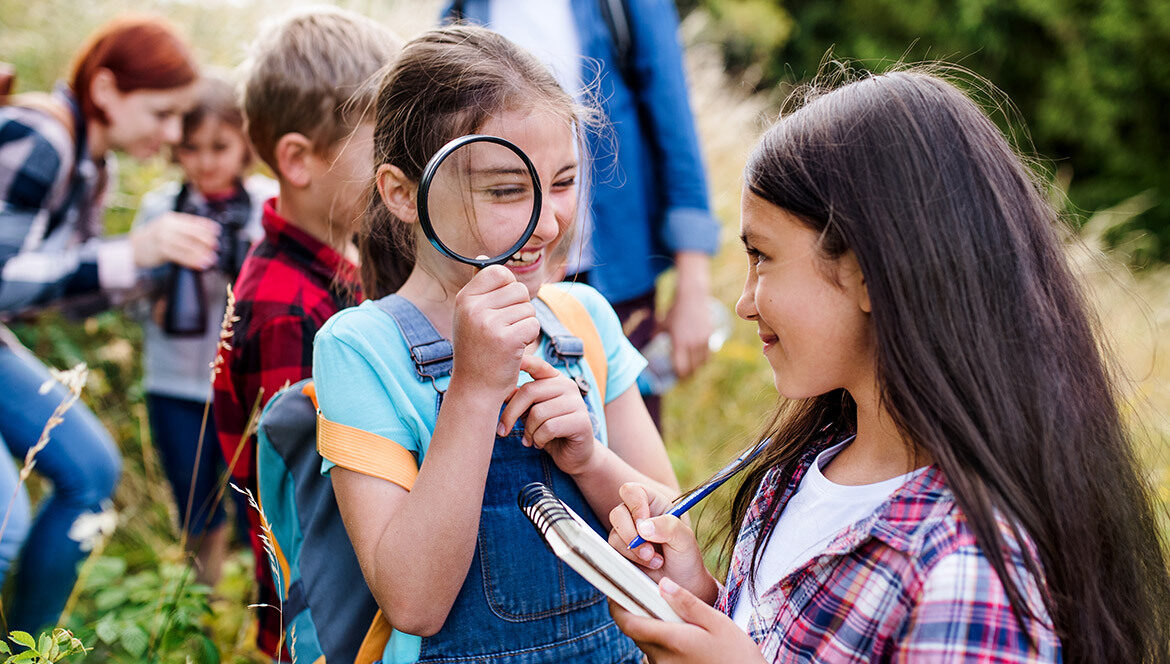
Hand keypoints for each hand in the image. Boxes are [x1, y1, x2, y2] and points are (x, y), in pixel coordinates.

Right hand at [131, 212, 219, 269]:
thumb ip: (182, 228)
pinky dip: (193, 260)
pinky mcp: (161, 250)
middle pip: (192, 233)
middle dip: (206, 240)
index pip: (192, 221)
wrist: (132, 248)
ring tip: (212, 258)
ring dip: (202, 253)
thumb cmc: (153, 239)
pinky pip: (181, 256)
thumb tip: (205, 233)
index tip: (217, 231)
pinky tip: (201, 264)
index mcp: (171, 218)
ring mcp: (163, 238)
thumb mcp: (166, 228)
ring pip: (188, 246)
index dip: (206, 226)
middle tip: (216, 246)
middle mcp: (167, 226)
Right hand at [450, 265, 539, 398]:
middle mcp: (473, 308)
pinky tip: (514, 350)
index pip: (499, 272)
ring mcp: (489, 323)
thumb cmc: (477, 349)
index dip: (509, 288)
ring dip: (525, 325)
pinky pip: (533, 325)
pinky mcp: (507, 339)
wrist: (475, 388)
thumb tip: (484, 256)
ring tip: (508, 341)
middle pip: (519, 289)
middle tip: (505, 330)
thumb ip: (480, 288)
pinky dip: (530, 338)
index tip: (502, 307)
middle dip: (520, 309)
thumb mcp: (470, 315)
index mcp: (464, 298)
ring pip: (528, 308)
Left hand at [499, 354, 596, 473]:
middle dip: (510, 414)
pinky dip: (539, 439)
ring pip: (538, 413)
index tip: (505, 360)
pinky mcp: (581, 421)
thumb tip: (498, 390)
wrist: (575, 455)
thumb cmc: (549, 431)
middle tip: (502, 431)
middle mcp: (568, 385)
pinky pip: (549, 428)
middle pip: (530, 391)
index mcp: (555, 379)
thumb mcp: (531, 412)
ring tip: (529, 439)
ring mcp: (577, 402)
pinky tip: (540, 443)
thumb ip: (520, 399)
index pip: (537, 365)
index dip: (523, 361)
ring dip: (528, 431)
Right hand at [608, 483, 716, 599]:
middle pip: (617, 513)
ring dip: (634, 551)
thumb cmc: (685, 556)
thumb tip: (643, 527)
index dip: (635, 506)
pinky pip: (613, 551)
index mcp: (654, 503)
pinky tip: (648, 564)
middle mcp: (637, 515)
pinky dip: (631, 560)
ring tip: (656, 560)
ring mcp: (627, 533)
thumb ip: (668, 527)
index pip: (632, 492)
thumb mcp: (685, 539)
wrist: (682, 583)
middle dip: (631, 534)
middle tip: (649, 550)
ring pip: (614, 534)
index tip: (644, 526)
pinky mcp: (620, 550)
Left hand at [609, 578, 764, 663]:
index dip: (617, 604)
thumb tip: (663, 584)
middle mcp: (662, 658)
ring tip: (669, 611)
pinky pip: (656, 653)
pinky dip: (661, 639)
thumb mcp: (718, 623)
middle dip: (635, 611)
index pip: (629, 622)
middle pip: (634, 631)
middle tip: (647, 592)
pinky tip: (680, 631)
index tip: (617, 588)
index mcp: (672, 640)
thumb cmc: (737, 655)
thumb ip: (688, 603)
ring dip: (649, 626)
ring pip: (645, 643)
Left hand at [660, 252, 712, 379]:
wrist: (692, 297)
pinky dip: (704, 360)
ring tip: (692, 372)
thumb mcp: (662, 323)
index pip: (681, 367)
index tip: (676, 378)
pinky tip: (700, 362)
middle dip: (688, 375)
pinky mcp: (710, 335)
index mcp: (678, 343)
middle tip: (684, 378)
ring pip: (702, 363)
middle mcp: (692, 344)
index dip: (679, 376)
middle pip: (692, 368)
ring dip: (697, 369)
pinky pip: (709, 354)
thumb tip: (650, 340)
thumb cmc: (675, 310)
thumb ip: (656, 334)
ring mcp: (703, 340)